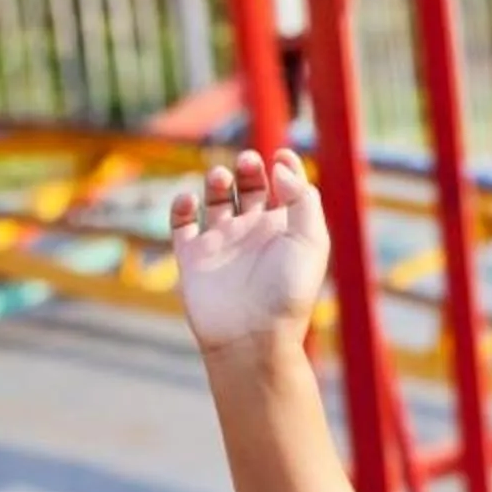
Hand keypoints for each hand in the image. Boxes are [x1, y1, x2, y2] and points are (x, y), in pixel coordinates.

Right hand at [170, 150, 327, 360]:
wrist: (251, 337)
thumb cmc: (287, 292)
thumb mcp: (310, 241)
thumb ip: (301, 199)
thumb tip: (280, 165)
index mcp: (286, 230)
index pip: (286, 188)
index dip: (285, 167)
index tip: (282, 155)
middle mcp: (254, 233)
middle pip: (251, 188)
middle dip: (249, 169)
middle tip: (249, 162)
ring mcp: (222, 243)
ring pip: (217, 200)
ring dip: (217, 181)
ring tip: (221, 177)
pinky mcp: (192, 257)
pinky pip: (181, 224)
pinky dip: (181, 206)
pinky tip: (190, 200)